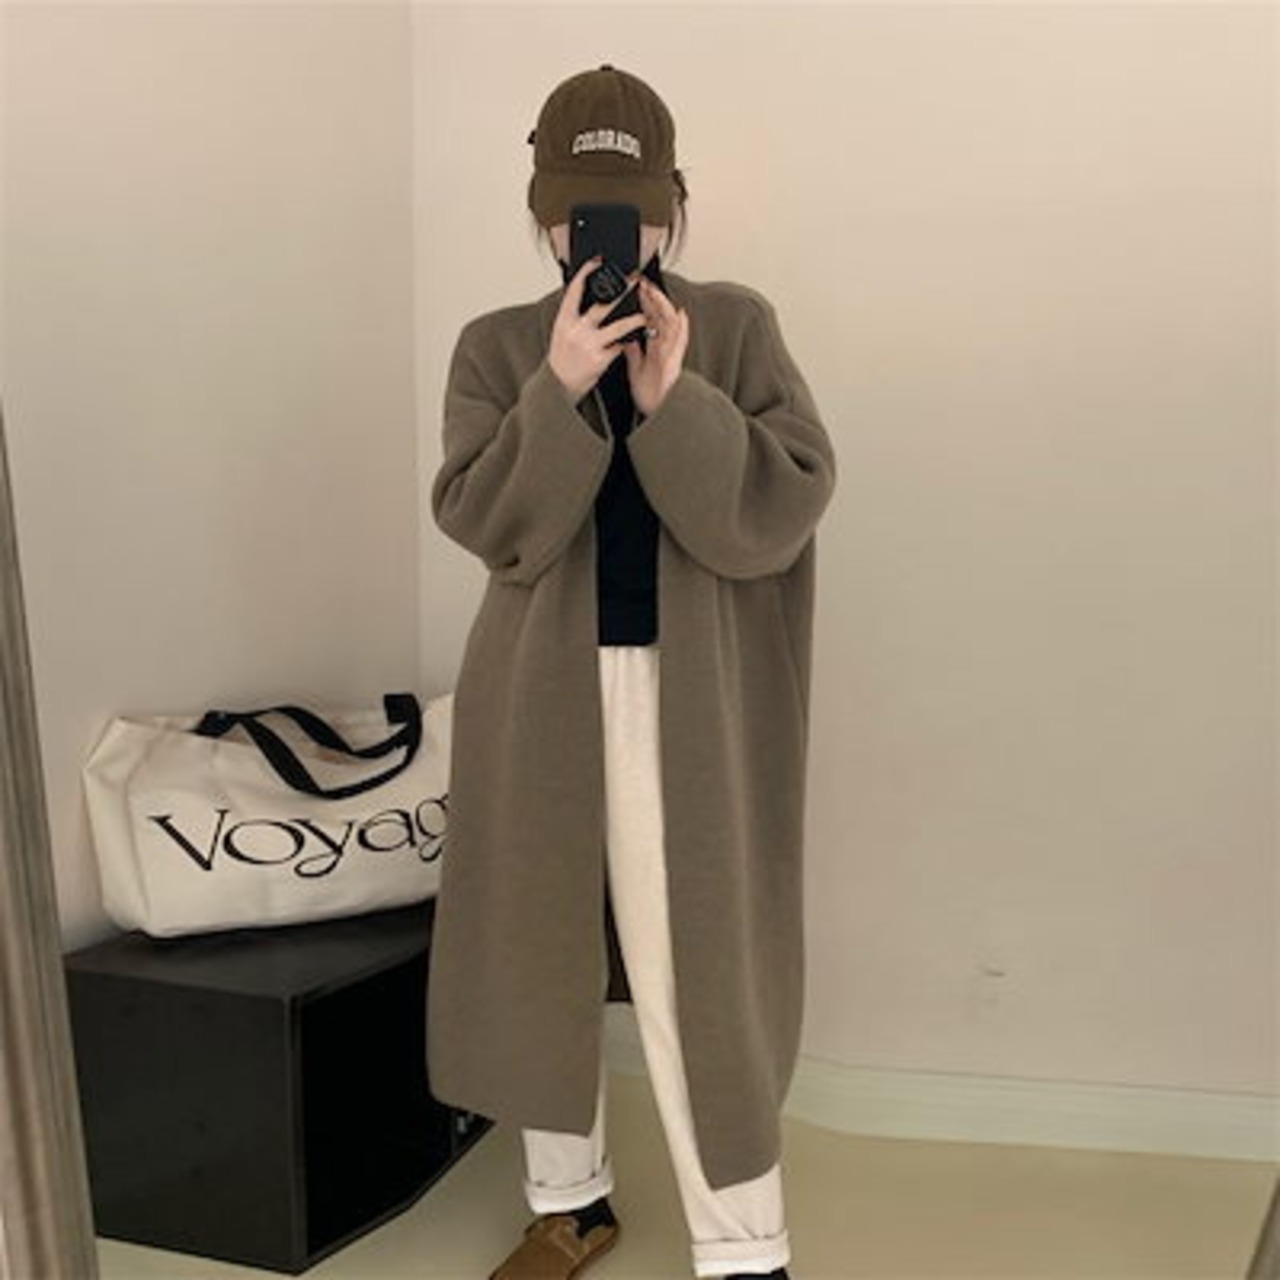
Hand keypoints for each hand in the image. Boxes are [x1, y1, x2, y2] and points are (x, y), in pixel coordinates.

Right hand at [548, 257, 649, 402]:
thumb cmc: (562, 358)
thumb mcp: (562, 332)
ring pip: (617, 327)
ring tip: (644, 315)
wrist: (559, 384)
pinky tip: (633, 340)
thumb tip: (584, 296)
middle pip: (602, 306)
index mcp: (564, 320)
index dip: (586, 273)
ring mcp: (589, 345)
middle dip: (621, 292)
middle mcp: (576, 330)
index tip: (597, 261)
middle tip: (633, 281)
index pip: (575, 290)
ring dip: (634, 320)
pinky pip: (618, 347)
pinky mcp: (600, 360)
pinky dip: (626, 343)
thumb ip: (573, 316)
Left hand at [623, 276, 689, 417]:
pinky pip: (680, 342)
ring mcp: (671, 353)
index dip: (643, 301)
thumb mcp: (635, 369)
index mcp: (654, 346)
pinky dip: (682, 328)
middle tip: (641, 280)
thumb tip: (624, 338)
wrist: (658, 413)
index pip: (648, 317)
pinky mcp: (675, 362)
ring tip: (654, 291)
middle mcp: (664, 346)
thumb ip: (632, 352)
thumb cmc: (650, 394)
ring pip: (669, 323)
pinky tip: (681, 315)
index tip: (633, 287)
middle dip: (651, 297)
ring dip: (662, 306)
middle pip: (659, 315)